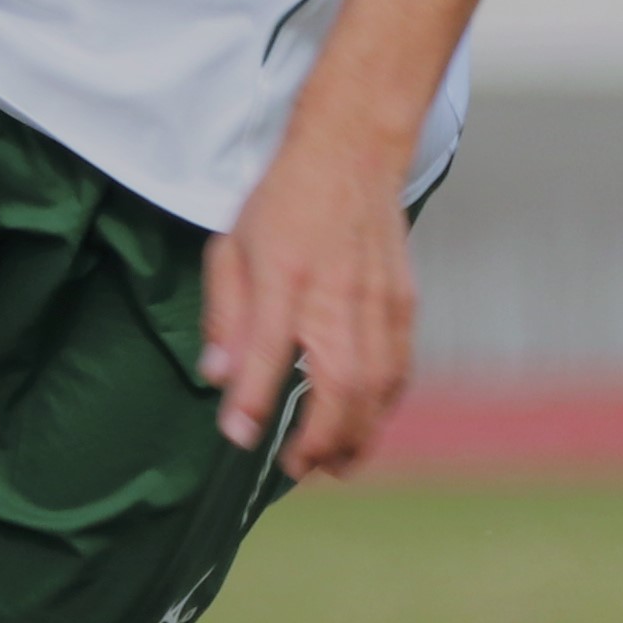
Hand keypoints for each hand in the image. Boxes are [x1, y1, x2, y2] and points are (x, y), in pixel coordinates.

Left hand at [198, 135, 417, 479]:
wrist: (352, 154)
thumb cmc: (286, 202)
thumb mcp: (232, 248)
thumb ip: (225, 316)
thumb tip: (217, 378)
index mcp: (285, 276)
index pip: (267, 354)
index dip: (253, 403)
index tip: (240, 437)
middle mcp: (337, 295)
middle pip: (339, 388)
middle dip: (321, 441)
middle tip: (297, 467)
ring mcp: (379, 303)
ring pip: (377, 389)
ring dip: (357, 435)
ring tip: (334, 463)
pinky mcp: (404, 305)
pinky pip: (400, 370)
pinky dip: (384, 406)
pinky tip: (366, 423)